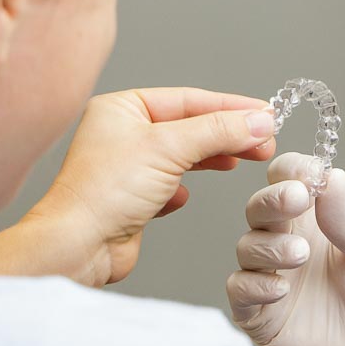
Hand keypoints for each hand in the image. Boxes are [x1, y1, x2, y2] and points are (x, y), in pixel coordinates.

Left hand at [0, 87, 276, 286]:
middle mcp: (122, 133)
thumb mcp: (170, 148)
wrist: (78, 246)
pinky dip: (182, 188)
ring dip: (213, 157)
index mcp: (122, 108)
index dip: (231, 106)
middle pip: (190, 126)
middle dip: (228, 133)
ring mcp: (126, 167)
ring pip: (182, 155)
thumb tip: (260, 121)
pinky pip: (168, 185)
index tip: (266, 114)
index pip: (189, 99)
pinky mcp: (131, 199)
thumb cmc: (105, 192)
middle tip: (265, 141)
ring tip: (243, 160)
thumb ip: (218, 131)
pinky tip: (185, 197)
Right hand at [228, 154, 344, 345]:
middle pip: (260, 208)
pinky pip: (241, 293)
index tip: (308, 173)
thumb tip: (331, 176)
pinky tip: (279, 288)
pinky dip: (252, 286)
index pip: (290, 180)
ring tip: (300, 254)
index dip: (292, 171)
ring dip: (268, 244)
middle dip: (272, 200)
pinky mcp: (266, 318)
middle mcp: (292, 244)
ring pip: (248, 247)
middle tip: (296, 200)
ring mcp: (277, 280)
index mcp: (321, 220)